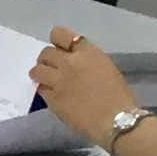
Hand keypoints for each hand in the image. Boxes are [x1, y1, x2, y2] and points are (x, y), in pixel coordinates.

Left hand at [30, 27, 143, 149]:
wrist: (117, 121)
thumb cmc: (119, 97)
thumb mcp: (106, 68)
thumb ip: (87, 62)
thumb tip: (74, 63)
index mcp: (87, 52)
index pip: (59, 34)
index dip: (57, 41)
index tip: (60, 49)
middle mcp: (69, 63)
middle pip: (46, 52)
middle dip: (47, 60)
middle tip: (52, 69)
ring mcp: (58, 81)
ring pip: (36, 70)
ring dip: (40, 73)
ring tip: (46, 81)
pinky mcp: (52, 99)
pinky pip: (40, 89)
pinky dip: (44, 90)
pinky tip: (51, 95)